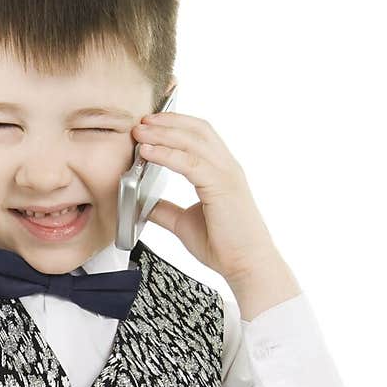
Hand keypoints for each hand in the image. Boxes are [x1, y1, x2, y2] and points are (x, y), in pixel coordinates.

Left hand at [131, 111, 280, 282]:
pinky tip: (147, 152)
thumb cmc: (225, 246)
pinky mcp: (221, 187)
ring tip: (139, 131)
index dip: (175, 125)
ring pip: (192, 141)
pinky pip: (190, 162)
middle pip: (197, 130)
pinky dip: (166, 154)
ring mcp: (226, 175)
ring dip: (163, 133)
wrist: (247, 265)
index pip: (199, 136)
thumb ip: (166, 210)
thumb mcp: (185, 223)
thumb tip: (143, 205)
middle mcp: (227, 167)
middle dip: (167, 121)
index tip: (149, 124)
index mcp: (221, 172)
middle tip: (140, 121)